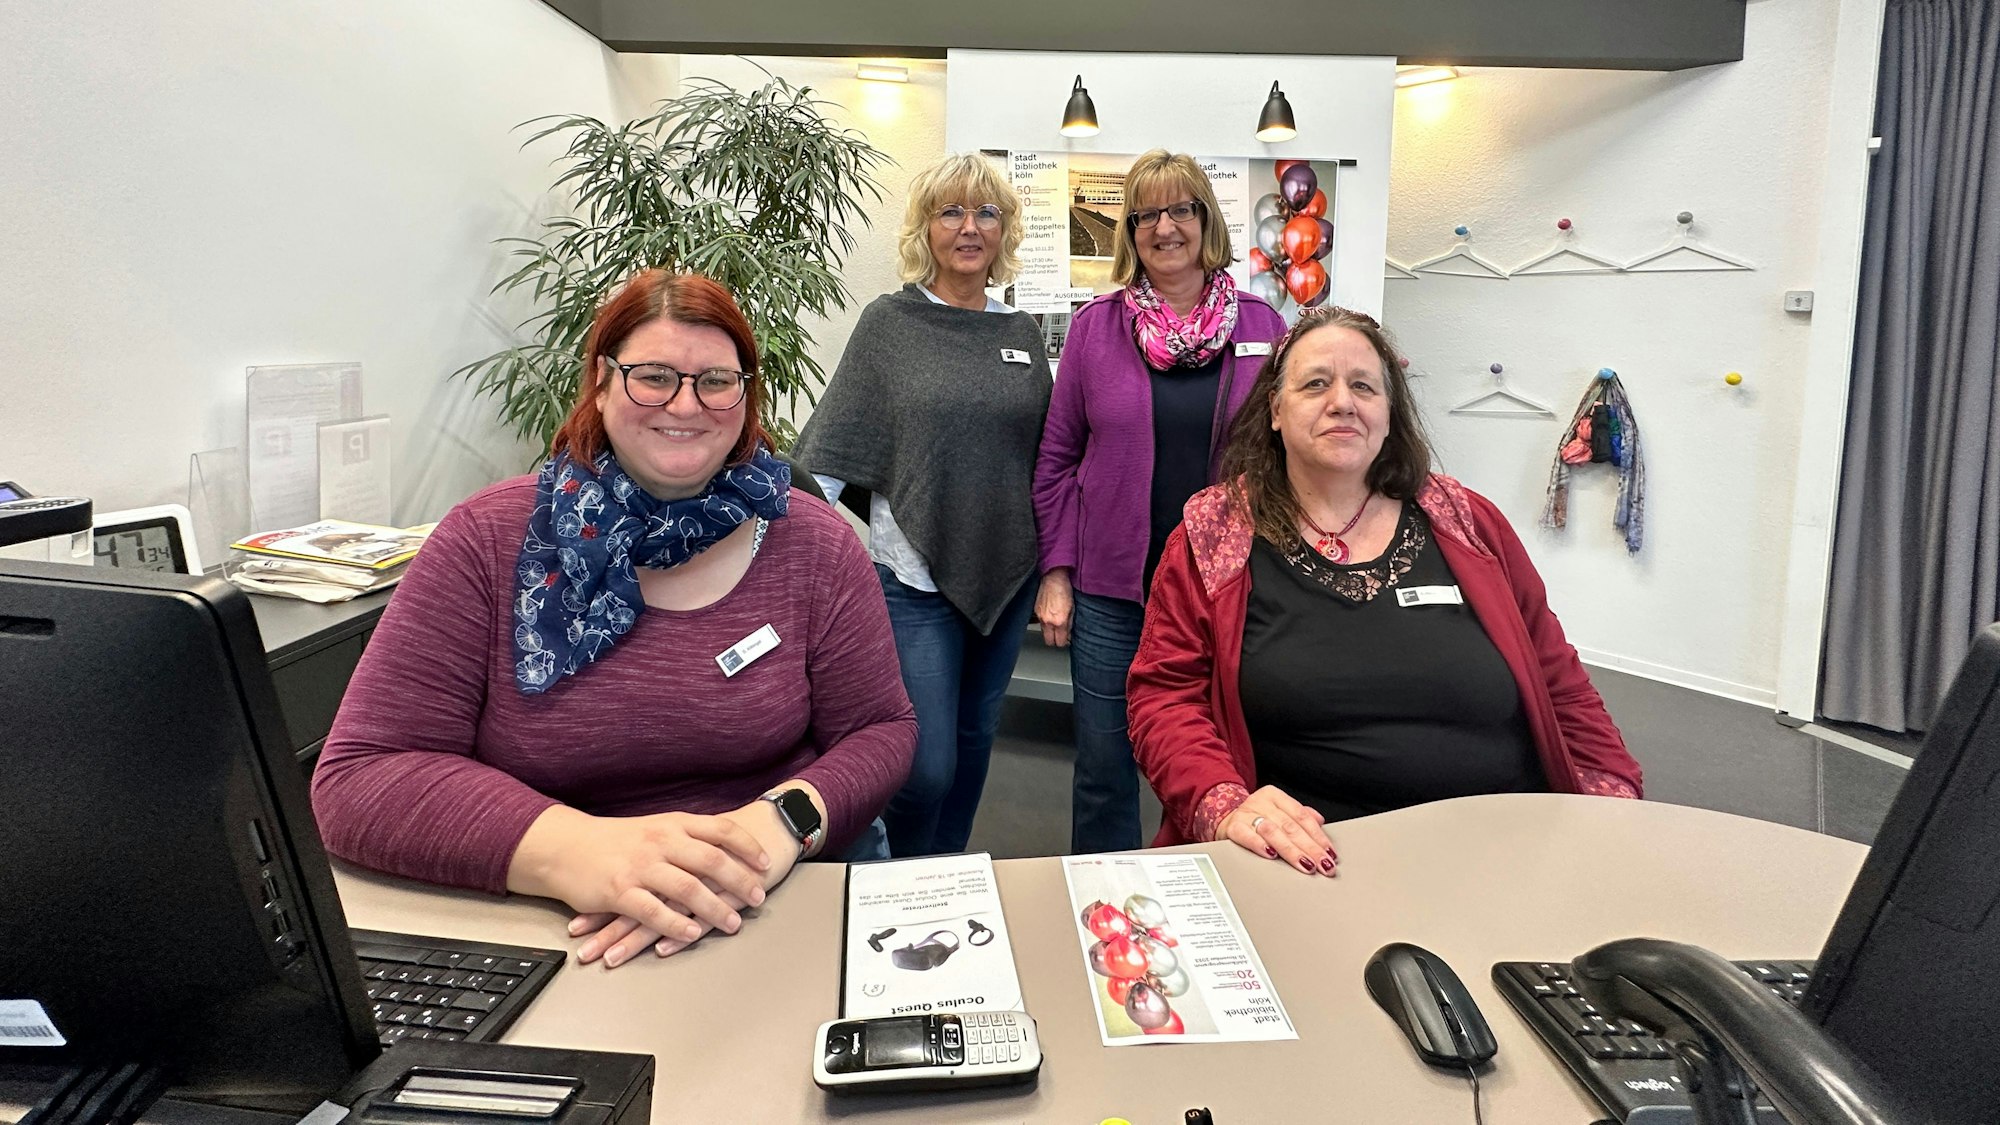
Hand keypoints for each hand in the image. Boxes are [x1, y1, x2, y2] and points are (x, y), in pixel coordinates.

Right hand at [507, 806, 774, 965]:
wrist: (565, 846)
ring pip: (688, 888)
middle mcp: (660, 841)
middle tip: (758, 898)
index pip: (721, 830)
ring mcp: (640, 866)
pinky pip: (654, 911)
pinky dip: (676, 923)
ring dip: (715, 908)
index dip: (748, 847)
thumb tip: (726, 845)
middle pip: (712, 860)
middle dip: (740, 881)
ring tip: (733, 924)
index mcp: (673, 824)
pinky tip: (693, 932)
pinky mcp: (620, 891)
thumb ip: (687, 835)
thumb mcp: (654, 826)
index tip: (767, 862)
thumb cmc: (615, 840)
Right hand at [1035, 569, 1073, 646]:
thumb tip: (1069, 633)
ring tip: (1056, 624)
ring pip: (1044, 633)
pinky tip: (1050, 615)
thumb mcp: (1073, 608)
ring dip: (1050, 632)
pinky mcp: (1036, 611)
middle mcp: (1048, 621)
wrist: (1053, 577)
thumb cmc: (1064, 589)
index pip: (1060, 642)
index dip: (1064, 642)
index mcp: (1059, 621)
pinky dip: (1045, 623)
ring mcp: (1040, 616)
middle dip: (1055, 641)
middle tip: (1060, 636)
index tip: (1067, 639)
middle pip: (1049, 642)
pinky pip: (1040, 623)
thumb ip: (1070, 623)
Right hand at [1217, 786, 1336, 875]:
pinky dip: (1260, 845)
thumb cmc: (1254, 817)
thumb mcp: (1277, 811)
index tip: (1329, 853)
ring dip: (1292, 851)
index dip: (1317, 836)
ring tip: (1306, 865)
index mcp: (1275, 796)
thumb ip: (1299, 815)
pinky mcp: (1233, 828)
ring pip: (1274, 832)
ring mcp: (1246, 814)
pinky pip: (1247, 836)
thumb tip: (1320, 822)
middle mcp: (1261, 803)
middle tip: (1323, 865)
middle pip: (1290, 827)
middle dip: (1310, 848)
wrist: (1222, 817)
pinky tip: (1272, 855)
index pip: (1301, 816)